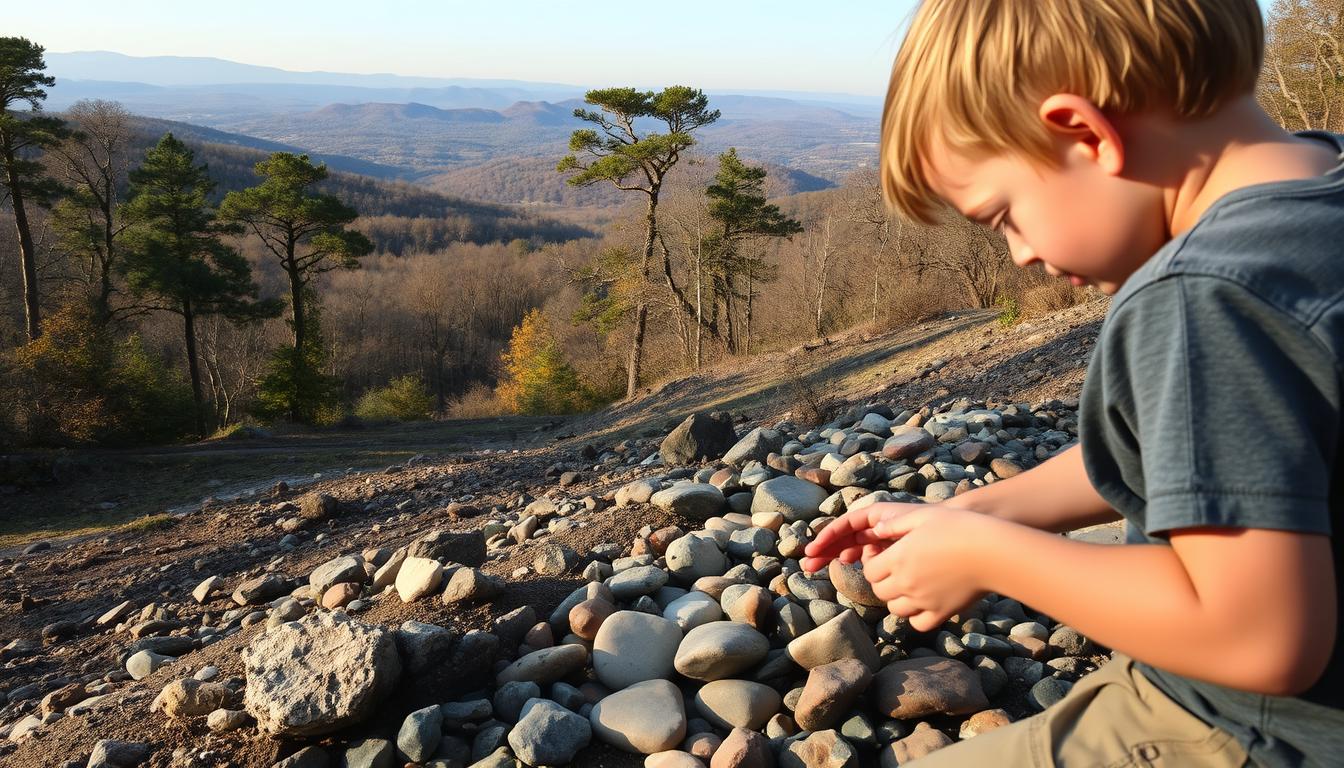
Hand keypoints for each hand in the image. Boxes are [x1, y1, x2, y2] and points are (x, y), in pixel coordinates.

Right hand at [801, 501, 931, 573]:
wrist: (958, 532)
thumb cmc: (938, 525)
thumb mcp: (916, 523)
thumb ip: (893, 526)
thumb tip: (872, 535)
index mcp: (879, 516)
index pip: (847, 524)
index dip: (829, 536)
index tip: (814, 550)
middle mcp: (877, 525)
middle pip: (844, 536)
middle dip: (825, 548)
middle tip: (807, 564)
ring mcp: (882, 538)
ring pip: (851, 545)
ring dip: (832, 553)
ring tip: (814, 566)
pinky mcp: (889, 550)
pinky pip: (864, 553)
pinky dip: (850, 556)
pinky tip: (843, 563)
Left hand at [864, 506, 998, 632]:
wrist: (992, 551)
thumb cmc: (960, 527)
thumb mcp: (924, 517)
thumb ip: (896, 524)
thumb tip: (875, 529)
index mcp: (898, 558)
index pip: (870, 572)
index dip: (873, 565)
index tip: (883, 558)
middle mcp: (906, 582)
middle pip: (880, 591)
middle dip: (883, 582)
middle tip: (895, 572)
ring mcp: (923, 600)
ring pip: (895, 608)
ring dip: (897, 599)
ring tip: (909, 586)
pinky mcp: (941, 612)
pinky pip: (918, 623)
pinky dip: (915, 616)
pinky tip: (923, 603)